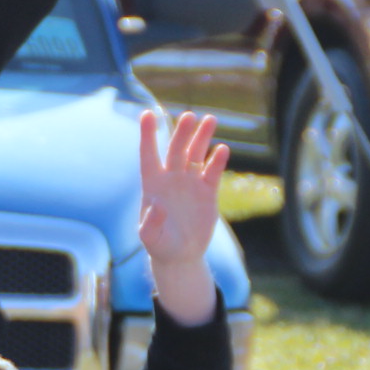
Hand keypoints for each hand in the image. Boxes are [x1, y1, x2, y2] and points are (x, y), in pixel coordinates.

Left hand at [137, 110, 226, 327]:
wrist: (181, 255)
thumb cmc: (161, 246)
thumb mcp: (150, 239)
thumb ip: (150, 224)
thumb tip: (158, 206)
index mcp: (152, 185)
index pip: (148, 154)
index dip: (147, 135)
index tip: (147, 114)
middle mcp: (171, 178)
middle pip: (176, 149)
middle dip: (182, 133)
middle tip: (190, 117)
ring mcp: (189, 183)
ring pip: (195, 154)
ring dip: (202, 137)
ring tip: (209, 119)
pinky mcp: (207, 192)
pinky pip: (212, 171)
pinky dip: (217, 161)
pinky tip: (222, 149)